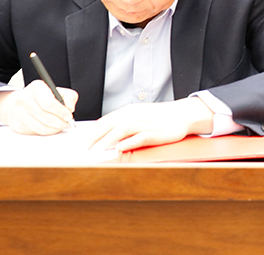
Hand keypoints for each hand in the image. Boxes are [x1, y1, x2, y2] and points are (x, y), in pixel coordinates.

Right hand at [0, 81, 77, 135]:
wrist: (21, 102)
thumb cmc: (43, 97)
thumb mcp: (59, 91)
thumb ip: (70, 97)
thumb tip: (69, 108)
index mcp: (36, 87)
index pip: (49, 103)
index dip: (61, 112)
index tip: (68, 116)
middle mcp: (24, 99)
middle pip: (45, 117)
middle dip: (60, 123)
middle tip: (67, 124)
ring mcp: (18, 112)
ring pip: (40, 127)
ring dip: (54, 129)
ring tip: (60, 126)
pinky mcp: (17, 124)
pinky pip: (35, 132)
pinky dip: (46, 132)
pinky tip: (50, 127)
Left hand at [86, 97, 214, 151]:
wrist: (182, 114)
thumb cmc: (158, 118)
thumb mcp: (138, 116)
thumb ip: (121, 124)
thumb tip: (103, 136)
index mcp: (128, 111)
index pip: (105, 121)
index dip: (91, 132)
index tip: (80, 143)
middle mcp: (134, 115)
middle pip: (110, 125)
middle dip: (94, 138)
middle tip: (83, 150)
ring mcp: (145, 123)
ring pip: (122, 130)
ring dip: (107, 141)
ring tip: (96, 152)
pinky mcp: (155, 132)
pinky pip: (139, 137)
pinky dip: (128, 142)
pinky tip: (119, 148)